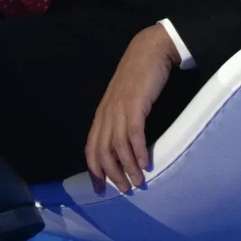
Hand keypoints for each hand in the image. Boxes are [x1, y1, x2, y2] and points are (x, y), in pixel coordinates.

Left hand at [85, 25, 177, 194]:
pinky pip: (133, 133)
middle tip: (125, 189)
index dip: (94, 170)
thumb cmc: (139, 76)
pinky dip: (137, 150)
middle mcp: (107, 114)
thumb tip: (126, 146)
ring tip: (138, 182)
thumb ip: (121, 120)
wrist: (149, 50)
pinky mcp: (135, 104)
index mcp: (102, 115)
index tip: (100, 190)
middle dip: (112, 174)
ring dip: (127, 167)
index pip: (91, 148)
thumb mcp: (124, 101)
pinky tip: (144, 163)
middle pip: (102, 151)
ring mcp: (120, 109)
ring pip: (117, 146)